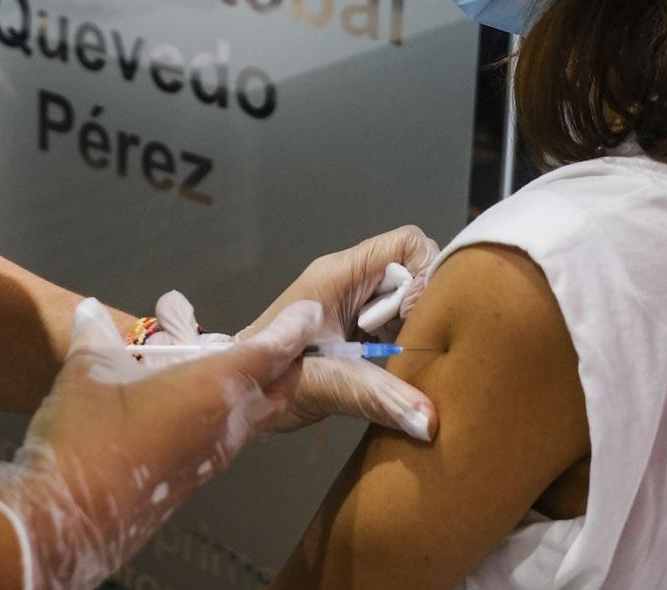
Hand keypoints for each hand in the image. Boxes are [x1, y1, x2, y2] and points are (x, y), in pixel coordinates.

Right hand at [0, 297, 322, 589]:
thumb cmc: (86, 434)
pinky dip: (227, 408)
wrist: (68, 516)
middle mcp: (225, 425)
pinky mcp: (192, 477)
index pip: (268, 353)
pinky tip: (193, 396)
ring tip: (228, 358)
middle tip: (283, 337)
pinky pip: (227, 435)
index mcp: (211, 390)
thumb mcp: (87, 371)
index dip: (290, 328)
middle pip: (276, 391)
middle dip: (286, 362)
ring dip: (253, 386)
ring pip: (253, 416)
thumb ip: (95, 335)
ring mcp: (211, 457)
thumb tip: (90, 310)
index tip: (310, 310)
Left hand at [154, 226, 442, 440]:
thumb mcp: (326, 384)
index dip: (426, 273)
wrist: (236, 393)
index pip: (407, 243)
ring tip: (408, 358)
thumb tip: (430, 423)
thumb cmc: (269, 376)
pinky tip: (400, 369)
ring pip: (405, 298)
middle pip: (412, 269)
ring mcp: (351, 304)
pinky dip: (405, 342)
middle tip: (417, 343)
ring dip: (416, 326)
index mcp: (341, 274)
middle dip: (424, 304)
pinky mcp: (352, 328)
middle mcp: (350, 280)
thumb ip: (378, 397)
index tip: (418, 316)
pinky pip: (394, 322)